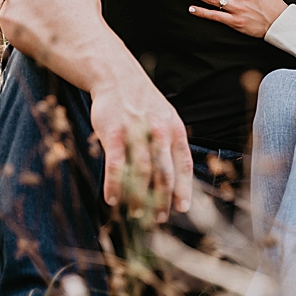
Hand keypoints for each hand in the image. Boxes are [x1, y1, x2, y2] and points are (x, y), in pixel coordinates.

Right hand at [88, 77, 192, 221]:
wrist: (117, 77)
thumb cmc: (142, 104)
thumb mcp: (165, 118)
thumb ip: (169, 144)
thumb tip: (174, 176)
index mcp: (175, 130)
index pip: (183, 164)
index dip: (184, 188)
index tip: (183, 208)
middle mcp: (159, 133)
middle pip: (164, 173)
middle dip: (163, 199)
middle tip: (160, 218)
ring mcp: (136, 133)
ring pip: (141, 172)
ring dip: (139, 197)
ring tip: (137, 214)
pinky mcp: (114, 134)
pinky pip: (116, 165)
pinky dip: (114, 185)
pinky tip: (112, 199)